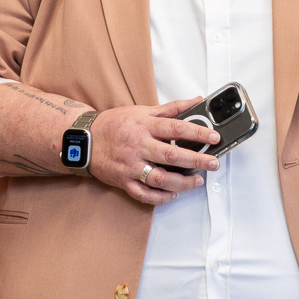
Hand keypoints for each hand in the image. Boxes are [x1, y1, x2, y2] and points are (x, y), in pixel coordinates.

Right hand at [92, 97, 221, 205]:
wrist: (84, 140)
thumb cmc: (115, 124)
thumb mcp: (142, 111)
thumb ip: (171, 108)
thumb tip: (196, 101)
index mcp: (144, 125)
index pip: (176, 128)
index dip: (198, 133)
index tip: (214, 138)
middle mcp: (138, 145)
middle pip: (171, 155)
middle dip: (197, 160)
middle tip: (213, 163)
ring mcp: (130, 165)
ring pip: (159, 178)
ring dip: (182, 182)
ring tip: (197, 181)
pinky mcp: (123, 181)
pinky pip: (143, 193)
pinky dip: (160, 197)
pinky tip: (172, 194)